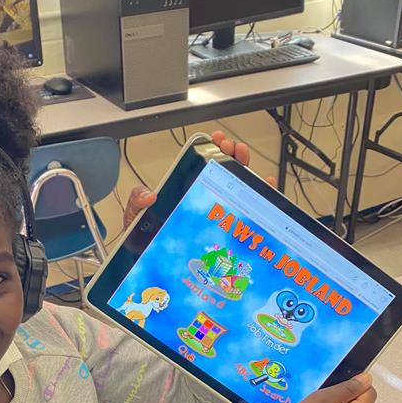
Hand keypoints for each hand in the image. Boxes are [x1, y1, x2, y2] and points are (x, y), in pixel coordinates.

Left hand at [122, 130, 276, 230]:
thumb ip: (138, 200)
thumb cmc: (144, 239)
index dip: (213, 151)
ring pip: (239, 190)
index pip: (204, 168)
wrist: (146, 261)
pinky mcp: (226, 233)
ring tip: (243, 158)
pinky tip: (265, 185)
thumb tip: (150, 196)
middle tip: (230, 148)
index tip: (216, 141)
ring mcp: (216, 215)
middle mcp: (204, 201)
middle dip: (232, 156)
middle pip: (225, 174)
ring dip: (245, 170)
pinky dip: (260, 197)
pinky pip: (246, 214)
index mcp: (186, 193)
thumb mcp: (136, 214)